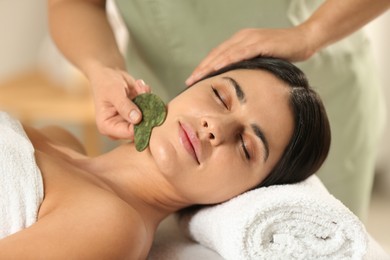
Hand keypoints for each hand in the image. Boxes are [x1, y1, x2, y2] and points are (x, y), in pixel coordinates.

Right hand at [88, 66, 150, 139]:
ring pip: (147, 118)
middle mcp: (119, 128)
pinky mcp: (138, 115)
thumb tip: (137, 119)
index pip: (128, 133)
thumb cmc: (106, 83)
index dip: (141, 123)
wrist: (109, 74)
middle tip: (142, 90)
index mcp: (107, 127)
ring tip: (139, 86)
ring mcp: (130, 122)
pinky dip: (148, 97)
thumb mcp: (114, 93)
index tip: (145, 107)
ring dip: (147, 100)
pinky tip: (140, 87)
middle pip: (141, 128)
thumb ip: (124, 106)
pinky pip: (150, 110)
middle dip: (145, 108)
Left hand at [186, 26, 315, 85]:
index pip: (217, 55)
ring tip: (198, 77)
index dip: (204, 67)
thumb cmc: (283, 53)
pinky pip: (241, 53)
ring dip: (210, 66)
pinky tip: (218, 69)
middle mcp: (242, 38)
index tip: (193, 79)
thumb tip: (236, 83)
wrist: (304, 40)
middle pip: (217, 54)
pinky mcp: (261, 43)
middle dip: (202, 68)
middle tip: (189, 81)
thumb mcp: (261, 60)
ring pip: (225, 54)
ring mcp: (251, 39)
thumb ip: (248, 66)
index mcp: (240, 41)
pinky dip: (228, 61)